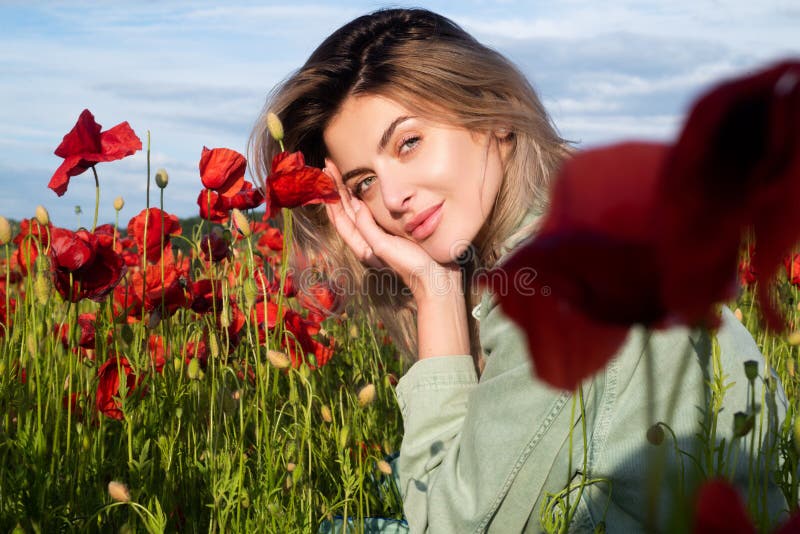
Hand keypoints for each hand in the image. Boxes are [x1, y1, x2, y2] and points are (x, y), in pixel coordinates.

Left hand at [323, 159, 461, 302]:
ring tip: (340, 174)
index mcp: (362, 245)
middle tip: (329, 166)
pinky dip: (365, 199)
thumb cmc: (411, 265)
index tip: (326, 172)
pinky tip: (366, 190)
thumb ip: (367, 227)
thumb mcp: (384, 246)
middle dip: (336, 189)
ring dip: (348, 192)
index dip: (331, 194)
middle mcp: (368, 241)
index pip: (340, 217)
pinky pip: (372, 212)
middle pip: (346, 211)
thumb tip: (355, 204)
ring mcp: (380, 237)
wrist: (437, 280)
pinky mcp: (392, 233)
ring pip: (357, 211)